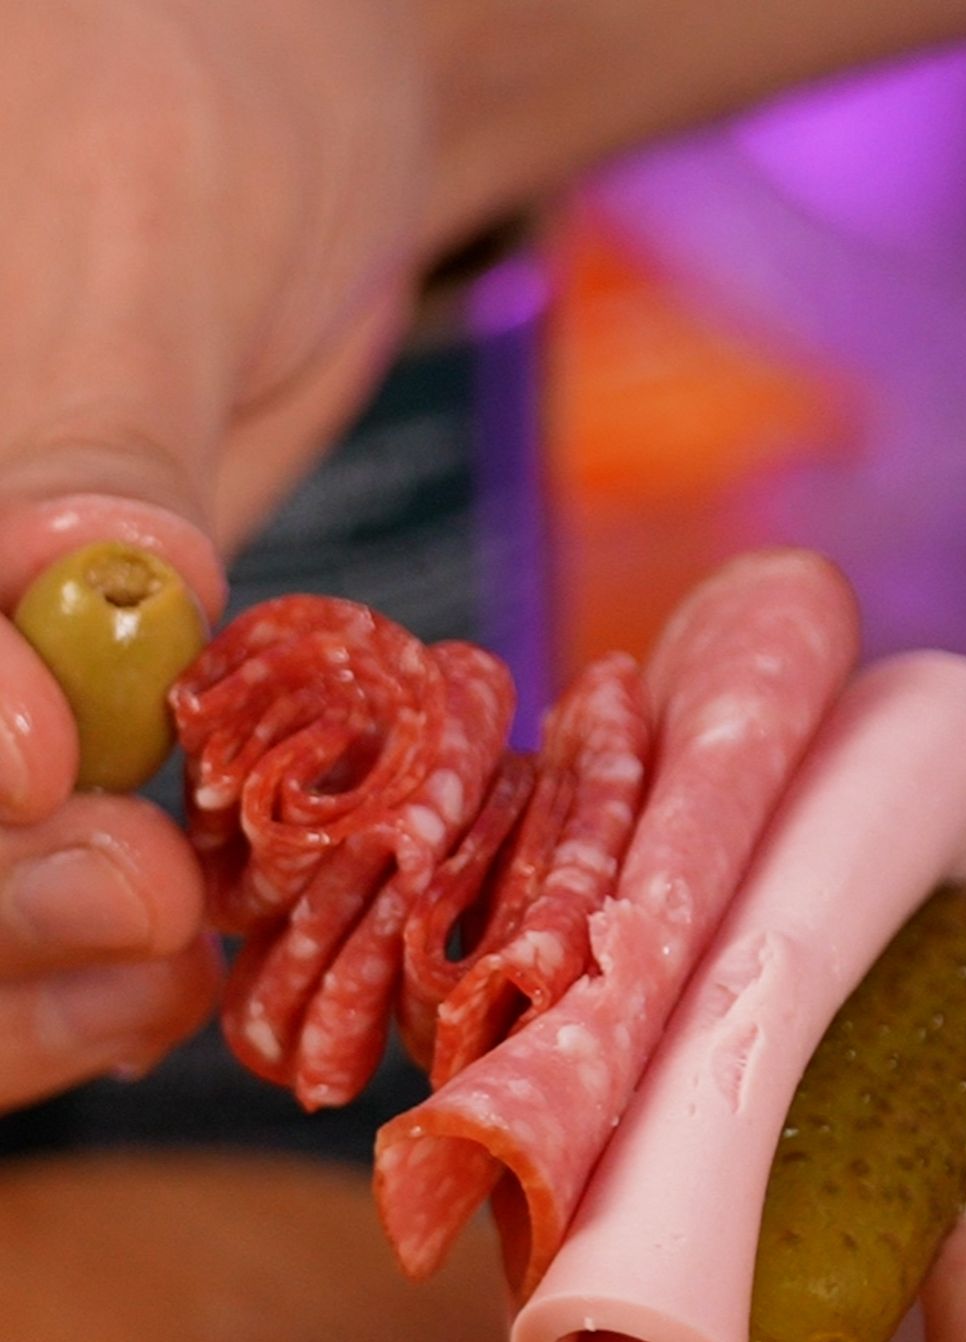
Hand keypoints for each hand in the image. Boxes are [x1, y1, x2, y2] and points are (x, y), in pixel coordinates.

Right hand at [0, 0, 426, 1110]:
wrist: (286, 119)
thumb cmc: (209, 86)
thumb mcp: (145, 209)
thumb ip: (93, 422)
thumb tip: (61, 618)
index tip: (40, 759)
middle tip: (148, 893)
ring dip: (18, 977)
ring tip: (175, 944)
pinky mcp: (2, 740)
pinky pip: (1, 898)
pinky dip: (67, 974)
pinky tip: (168, 960)